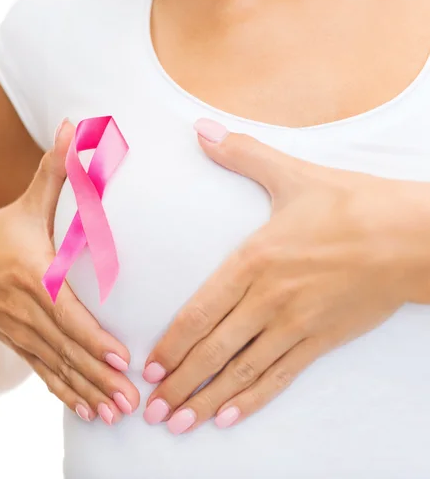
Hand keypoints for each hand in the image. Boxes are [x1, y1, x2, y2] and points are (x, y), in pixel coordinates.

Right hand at [0, 121, 138, 423]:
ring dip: (88, 393)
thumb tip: (75, 125)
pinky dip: (68, 395)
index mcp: (33, 277)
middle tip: (132, 400)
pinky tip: (90, 414)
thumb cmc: (0, 234)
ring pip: (59, 368)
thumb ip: (55, 170)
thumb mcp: (27, 203)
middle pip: (67, 349)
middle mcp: (28, 311)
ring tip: (116, 415)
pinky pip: (46, 375)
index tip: (122, 358)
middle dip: (100, 377)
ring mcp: (23, 333)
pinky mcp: (22, 345)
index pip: (66, 313)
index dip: (92, 337)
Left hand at [143, 118, 429, 433]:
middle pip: (214, 350)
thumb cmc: (351, 204)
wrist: (412, 235)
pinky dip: (252, 400)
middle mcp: (269, 299)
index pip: (201, 312)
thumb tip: (200, 128)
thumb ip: (241, 154)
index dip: (172, 345)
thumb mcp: (291, 174)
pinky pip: (280, 377)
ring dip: (206, 400)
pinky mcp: (321, 341)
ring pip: (242, 371)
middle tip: (148, 410)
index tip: (148, 369)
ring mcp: (296, 325)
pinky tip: (228, 418)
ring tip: (177, 424)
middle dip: (178, 384)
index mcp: (254, 260)